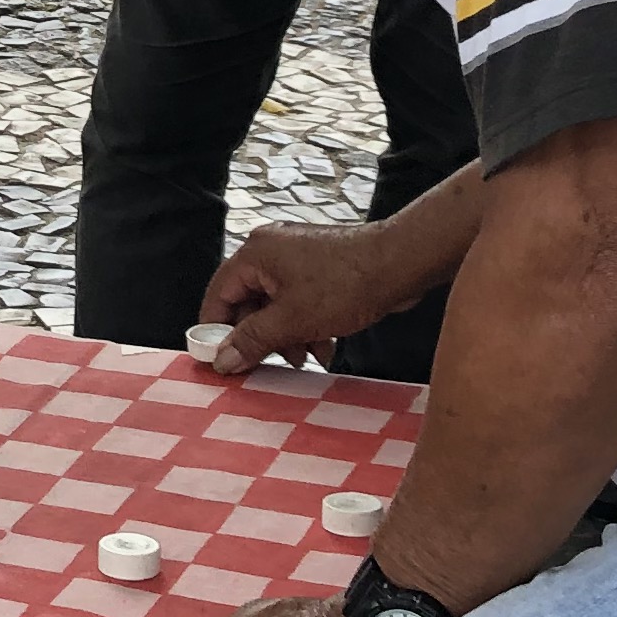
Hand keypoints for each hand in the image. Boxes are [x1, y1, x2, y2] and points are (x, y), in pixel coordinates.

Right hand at [199, 220, 435, 370]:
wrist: (399, 264)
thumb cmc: (344, 285)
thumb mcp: (292, 321)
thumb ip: (253, 341)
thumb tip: (222, 361)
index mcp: (255, 254)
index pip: (219, 295)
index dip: (217, 330)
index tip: (221, 361)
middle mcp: (271, 250)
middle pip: (248, 303)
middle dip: (262, 338)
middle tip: (272, 365)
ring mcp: (296, 258)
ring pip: (276, 307)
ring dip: (287, 337)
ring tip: (307, 359)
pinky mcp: (318, 268)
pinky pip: (298, 302)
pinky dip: (305, 326)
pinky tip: (324, 348)